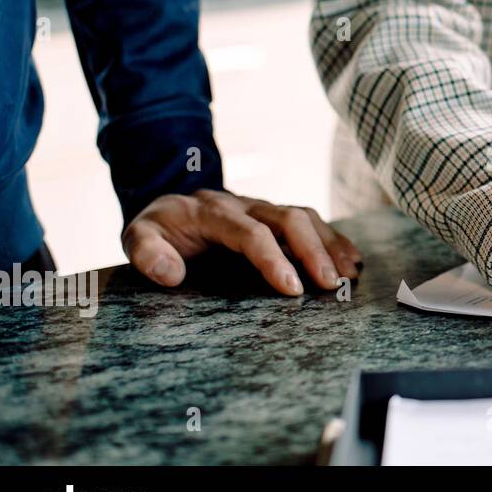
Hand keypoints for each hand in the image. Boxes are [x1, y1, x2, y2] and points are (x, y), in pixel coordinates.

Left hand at [122, 190, 361, 295]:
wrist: (173, 202)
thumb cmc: (161, 227)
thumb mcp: (139, 235)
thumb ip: (147, 252)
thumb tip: (171, 274)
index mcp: (214, 211)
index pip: (252, 233)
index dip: (274, 259)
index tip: (292, 289)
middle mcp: (247, 204)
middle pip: (290, 219)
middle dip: (313, 252)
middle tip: (330, 285)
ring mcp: (266, 208)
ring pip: (306, 218)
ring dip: (330, 246)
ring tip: (349, 276)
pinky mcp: (278, 216)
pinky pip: (312, 221)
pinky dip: (334, 240)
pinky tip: (352, 262)